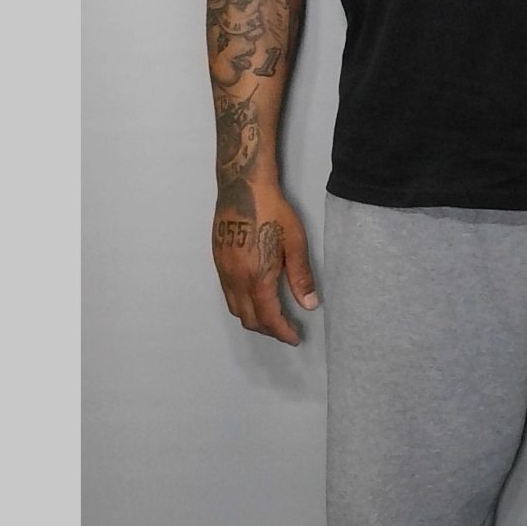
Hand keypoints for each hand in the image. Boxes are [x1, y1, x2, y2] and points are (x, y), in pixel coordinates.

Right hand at [212, 189, 319, 344]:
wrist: (243, 187)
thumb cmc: (273, 211)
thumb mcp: (295, 243)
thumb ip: (301, 277)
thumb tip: (309, 305)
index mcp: (256, 278)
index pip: (268, 318)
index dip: (282, 332)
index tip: (294, 338)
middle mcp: (235, 279)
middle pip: (248, 319)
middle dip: (267, 330)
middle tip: (285, 330)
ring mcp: (223, 270)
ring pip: (234, 308)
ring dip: (252, 319)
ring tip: (271, 317)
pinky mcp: (217, 260)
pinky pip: (226, 293)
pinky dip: (240, 304)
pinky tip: (253, 297)